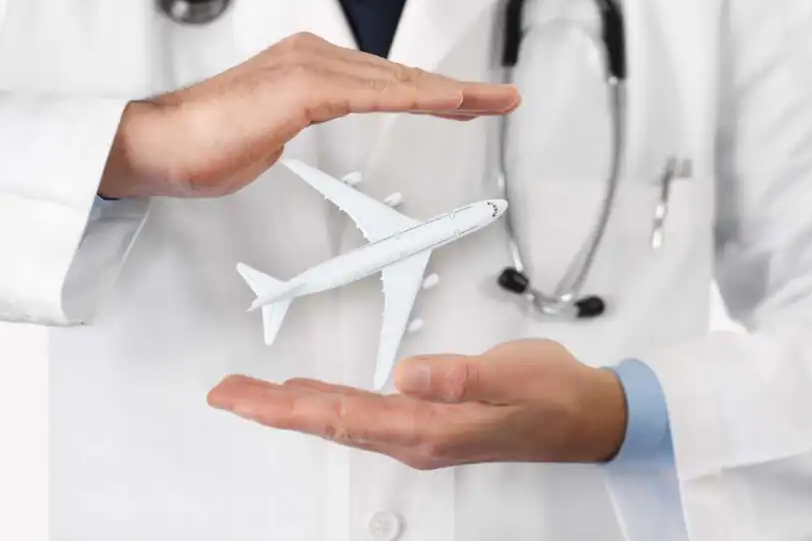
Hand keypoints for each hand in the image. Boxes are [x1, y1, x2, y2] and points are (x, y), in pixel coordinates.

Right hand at [99, 32, 520, 197]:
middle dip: (456, 89)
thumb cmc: (202, 146)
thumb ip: (292, 126)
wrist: (157, 147)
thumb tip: (299, 129)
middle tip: (500, 98)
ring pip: (397, 79)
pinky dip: (420, 97)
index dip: (429, 92)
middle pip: (400, 74)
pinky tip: (453, 102)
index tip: (467, 102)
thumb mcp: (265, 137)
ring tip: (494, 101)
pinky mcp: (304, 86)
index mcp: (306, 68)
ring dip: (452, 91)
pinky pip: (377, 93)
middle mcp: (312, 57)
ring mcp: (309, 66)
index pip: (382, 82)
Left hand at [207, 340, 627, 468]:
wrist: (585, 417)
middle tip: (226, 394)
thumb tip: (406, 375)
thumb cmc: (554, 398)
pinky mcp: (428, 419)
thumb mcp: (514, 380)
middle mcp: (415, 435)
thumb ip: (460, 378)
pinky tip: (312, 396)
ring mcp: (420, 430)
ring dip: (292, 407)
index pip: (340, 418)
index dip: (284, 409)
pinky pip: (362, 413)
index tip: (241, 399)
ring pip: (341, 418)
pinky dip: (327, 403)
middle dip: (271, 409)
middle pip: (328, 422)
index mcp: (428, 428)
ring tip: (253, 395)